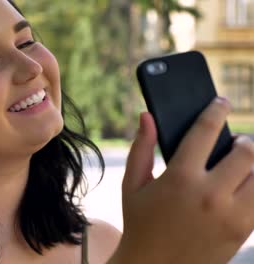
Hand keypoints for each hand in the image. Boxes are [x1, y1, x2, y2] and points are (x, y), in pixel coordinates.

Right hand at [109, 98, 253, 263]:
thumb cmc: (140, 223)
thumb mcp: (132, 184)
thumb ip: (141, 147)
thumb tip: (147, 116)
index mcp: (180, 178)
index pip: (206, 131)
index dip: (215, 111)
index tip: (221, 102)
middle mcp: (210, 194)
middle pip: (246, 152)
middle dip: (243, 141)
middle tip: (235, 143)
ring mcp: (231, 215)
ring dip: (253, 164)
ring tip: (240, 166)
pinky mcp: (243, 231)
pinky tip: (242, 187)